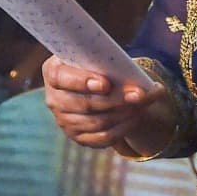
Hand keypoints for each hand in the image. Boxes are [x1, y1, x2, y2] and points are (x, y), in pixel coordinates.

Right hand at [42, 55, 174, 154]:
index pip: (61, 78)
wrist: (91, 86)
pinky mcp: (77, 136)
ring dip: (123, 113)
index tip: (106, 84)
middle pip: (85, 103)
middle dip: (115, 99)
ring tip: (143, 104)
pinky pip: (102, 137)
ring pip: (97, 122)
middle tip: (139, 94)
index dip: (82, 81)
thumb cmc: (94, 66)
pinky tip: (136, 117)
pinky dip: (122, 128)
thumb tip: (135, 77)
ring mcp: (63, 120)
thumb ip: (106, 62)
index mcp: (53, 73)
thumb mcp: (94, 58)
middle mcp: (54, 99)